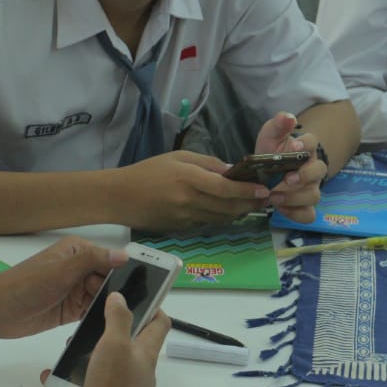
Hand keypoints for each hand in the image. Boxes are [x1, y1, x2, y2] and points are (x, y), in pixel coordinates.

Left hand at [0, 236, 121, 340]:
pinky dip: (100, 318)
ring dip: (110, 307)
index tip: (143, 287)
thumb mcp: (60, 270)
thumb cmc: (25, 285)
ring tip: (125, 320)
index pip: (110, 259)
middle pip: (110, 280)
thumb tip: (125, 255)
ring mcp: (76, 291)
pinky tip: (111, 326)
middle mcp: (80, 269)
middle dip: (119, 293)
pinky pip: (92, 313)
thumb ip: (92, 261)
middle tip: (133, 310)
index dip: (124, 273)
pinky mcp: (72, 310)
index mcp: (78, 252)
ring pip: (103, 297)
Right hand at [33, 293, 169, 386]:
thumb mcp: (115, 345)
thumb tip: (121, 297)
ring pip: (100, 374)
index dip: (152, 307)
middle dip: (102, 338)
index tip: (133, 297)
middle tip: (82, 332)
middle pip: (125, 349)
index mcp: (144, 354)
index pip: (159, 324)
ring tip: (59, 361)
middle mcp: (136, 374)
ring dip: (78, 367)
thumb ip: (118, 319)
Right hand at [113, 150, 269, 229]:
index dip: (247, 191)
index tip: (263, 189)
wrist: (120, 198)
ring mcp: (186, 218)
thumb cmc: (148, 171)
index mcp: (188, 178)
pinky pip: (209, 223)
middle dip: (250, 203)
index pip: (225, 188)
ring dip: (240, 212)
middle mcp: (189, 201)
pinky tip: (229, 209)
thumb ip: (206, 163)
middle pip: (228, 206)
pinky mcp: (182, 229)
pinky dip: (223, 217)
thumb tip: (232, 170)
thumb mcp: (177, 156)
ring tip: (253, 204)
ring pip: (222, 218)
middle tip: (265, 198)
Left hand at [251, 112, 325, 220]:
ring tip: (274, 196)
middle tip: (285, 179)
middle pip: (319, 171)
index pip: (312, 142)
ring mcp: (310, 189)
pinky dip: (296, 214)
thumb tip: (288, 118)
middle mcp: (312, 169)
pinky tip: (281, 209)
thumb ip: (278, 125)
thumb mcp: (271, 135)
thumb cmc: (273, 151)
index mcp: (306, 149)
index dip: (306, 144)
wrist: (267, 172)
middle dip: (304, 176)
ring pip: (314, 195)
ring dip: (295, 197)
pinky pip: (308, 215)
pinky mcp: (304, 207)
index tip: (294, 146)